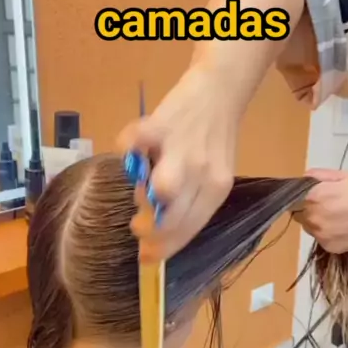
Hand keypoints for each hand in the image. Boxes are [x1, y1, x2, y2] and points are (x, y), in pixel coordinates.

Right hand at [116, 66, 239, 260]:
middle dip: (149, 231)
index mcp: (217, 189)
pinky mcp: (162, 124)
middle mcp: (203, 174)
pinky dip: (127, 150)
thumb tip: (157, 225)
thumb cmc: (212, 137)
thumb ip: (190, 198)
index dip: (165, 247)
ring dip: (143, 196)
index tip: (146, 258)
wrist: (220, 89)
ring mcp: (182, 149)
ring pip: (163, 190)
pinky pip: (136, 143)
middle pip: (173, 218)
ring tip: (139, 189)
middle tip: (138, 226)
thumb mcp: (212, 172)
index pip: (190, 229)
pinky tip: (130, 152)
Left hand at [293, 168, 347, 254]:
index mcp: (315, 196)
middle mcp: (312, 217)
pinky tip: (344, 228)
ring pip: (308, 226)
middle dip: (309, 207)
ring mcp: (319, 234)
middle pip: (298, 212)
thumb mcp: (347, 176)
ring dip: (317, 220)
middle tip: (330, 203)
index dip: (301, 195)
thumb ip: (320, 175)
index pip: (292, 196)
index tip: (312, 194)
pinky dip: (327, 233)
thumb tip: (304, 178)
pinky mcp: (328, 247)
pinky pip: (320, 237)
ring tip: (339, 216)